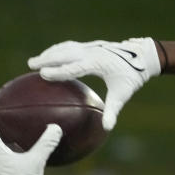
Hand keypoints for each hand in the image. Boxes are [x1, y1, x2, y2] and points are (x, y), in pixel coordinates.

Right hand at [28, 37, 160, 129]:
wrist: (143, 57)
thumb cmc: (132, 77)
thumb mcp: (122, 95)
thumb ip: (113, 110)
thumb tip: (107, 128)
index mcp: (98, 62)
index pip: (74, 67)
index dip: (58, 71)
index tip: (43, 74)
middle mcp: (92, 51)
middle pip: (65, 53)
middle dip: (47, 58)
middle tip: (31, 65)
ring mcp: (91, 46)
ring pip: (66, 48)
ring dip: (50, 53)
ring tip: (36, 60)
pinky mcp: (91, 45)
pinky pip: (70, 46)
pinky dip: (58, 50)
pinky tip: (51, 56)